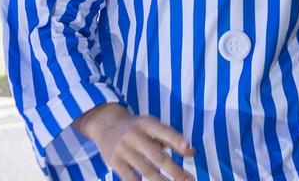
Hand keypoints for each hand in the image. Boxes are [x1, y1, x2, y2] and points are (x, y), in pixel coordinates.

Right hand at [76, 103, 194, 180]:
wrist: (106, 125)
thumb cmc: (136, 128)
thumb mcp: (152, 127)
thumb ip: (171, 138)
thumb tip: (192, 152)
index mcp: (146, 124)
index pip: (163, 132)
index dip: (176, 141)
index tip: (189, 150)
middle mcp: (134, 135)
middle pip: (157, 156)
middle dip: (175, 171)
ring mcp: (123, 149)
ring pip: (146, 170)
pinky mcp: (115, 162)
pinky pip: (130, 178)